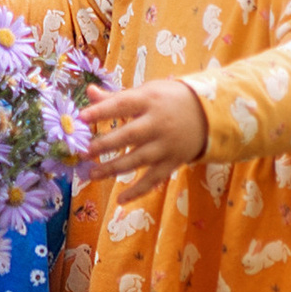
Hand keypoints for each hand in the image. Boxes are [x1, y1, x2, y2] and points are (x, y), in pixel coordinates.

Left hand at [84, 79, 206, 201]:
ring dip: (114, 168)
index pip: (123, 105)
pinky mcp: (173, 162)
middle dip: (106, 145)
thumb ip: (117, 97)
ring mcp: (166, 145)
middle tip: (84, 152)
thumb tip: (88, 91)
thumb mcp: (147, 92)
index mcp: (149, 100)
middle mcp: (158, 123)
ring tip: (92, 174)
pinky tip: (120, 200)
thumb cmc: (169, 100)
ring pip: (138, 159)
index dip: (102, 111)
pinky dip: (138, 191)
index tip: (81, 118)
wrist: (209, 114)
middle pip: (129, 135)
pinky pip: (154, 179)